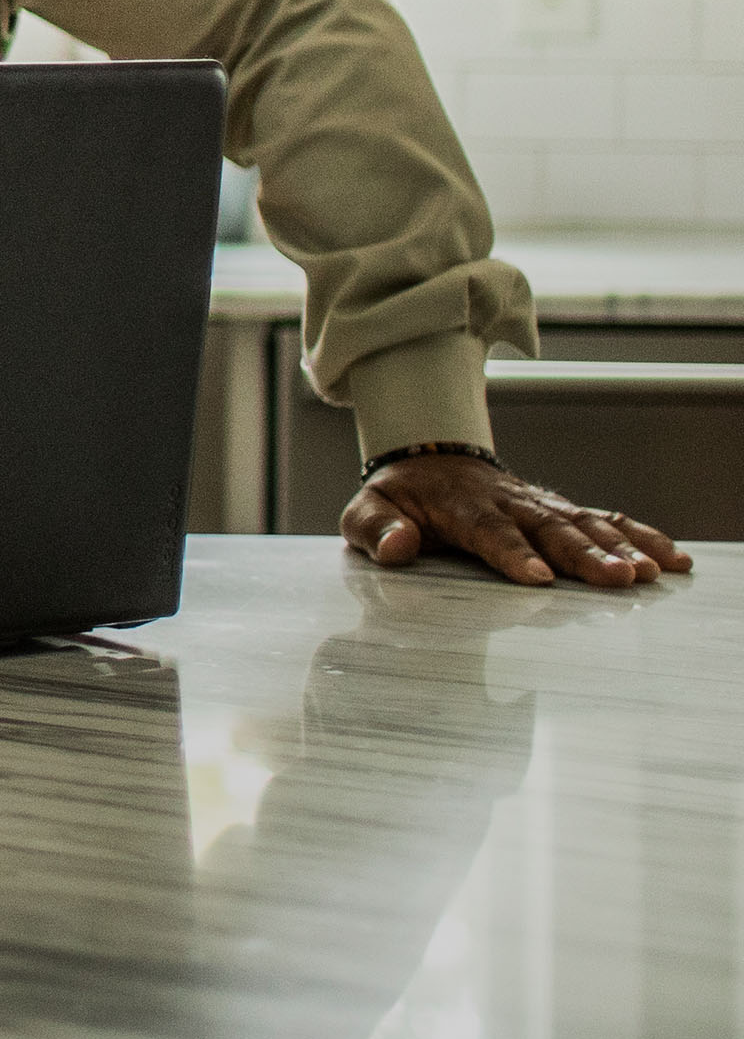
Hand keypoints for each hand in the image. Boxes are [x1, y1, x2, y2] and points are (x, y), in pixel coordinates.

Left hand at [343, 454, 690, 587]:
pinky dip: (638, 536)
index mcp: (461, 507)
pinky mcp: (559, 511)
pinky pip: (603, 519)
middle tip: (617, 578)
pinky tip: (671, 558)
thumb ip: (375, 529)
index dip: (512, 554)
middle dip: (584, 554)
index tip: (537, 578)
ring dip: (618, 547)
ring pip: (583, 524)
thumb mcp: (367, 510)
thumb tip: (396, 547)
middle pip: (549, 529)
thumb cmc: (399, 497)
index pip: (489, 532)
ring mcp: (538, 505)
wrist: (427, 459)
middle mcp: (508, 503)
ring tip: (648, 573)